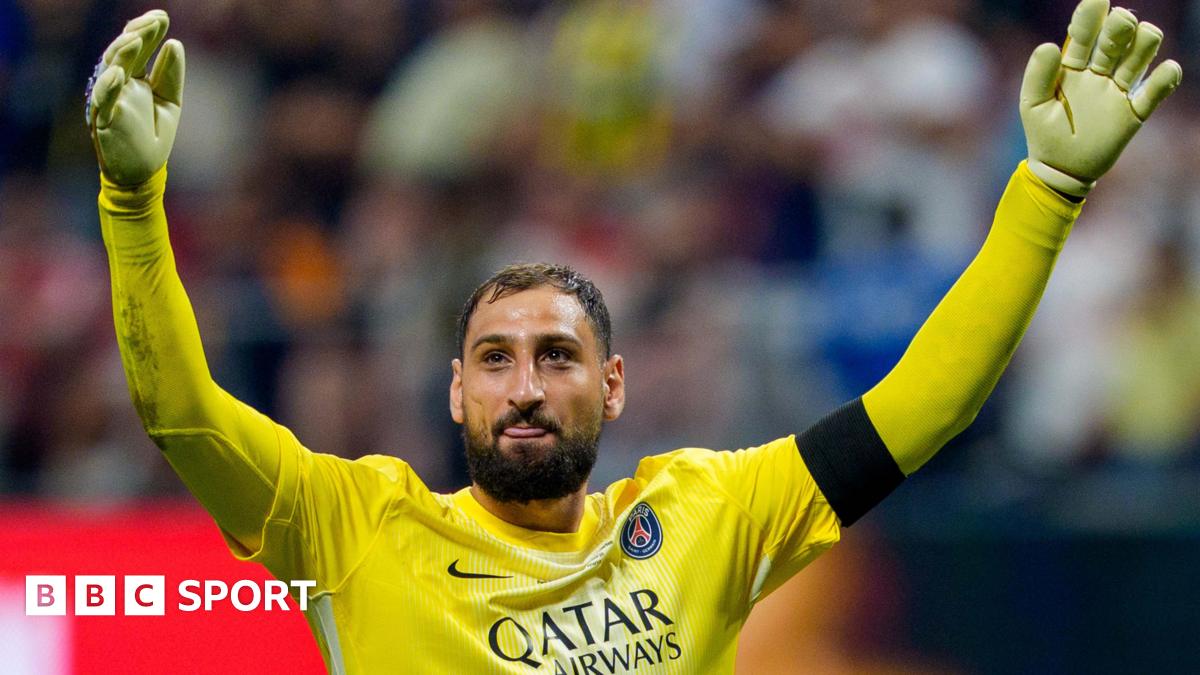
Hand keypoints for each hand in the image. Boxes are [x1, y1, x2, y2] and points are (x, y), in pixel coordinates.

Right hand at [87, 10, 184, 185]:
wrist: (143, 172)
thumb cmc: (153, 135)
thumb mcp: (170, 102)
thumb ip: (171, 75)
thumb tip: (175, 43)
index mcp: (134, 79)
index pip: (138, 48)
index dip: (147, 31)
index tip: (162, 16)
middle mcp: (118, 85)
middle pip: (122, 52)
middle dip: (138, 34)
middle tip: (156, 21)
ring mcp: (110, 100)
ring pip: (109, 70)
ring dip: (123, 53)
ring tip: (138, 38)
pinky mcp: (105, 121)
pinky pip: (103, 101)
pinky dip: (108, 86)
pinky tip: (118, 73)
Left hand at [1020, 0, 1180, 196]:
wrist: (1060, 171)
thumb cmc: (1044, 134)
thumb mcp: (1034, 105)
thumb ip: (1039, 76)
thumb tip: (1048, 45)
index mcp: (1072, 68)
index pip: (1084, 35)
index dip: (1090, 17)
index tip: (1096, 0)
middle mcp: (1099, 73)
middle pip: (1115, 41)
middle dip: (1120, 26)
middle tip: (1121, 21)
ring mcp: (1117, 91)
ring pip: (1138, 58)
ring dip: (1143, 44)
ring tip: (1144, 35)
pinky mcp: (1133, 113)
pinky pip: (1154, 93)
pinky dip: (1164, 79)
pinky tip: (1167, 70)